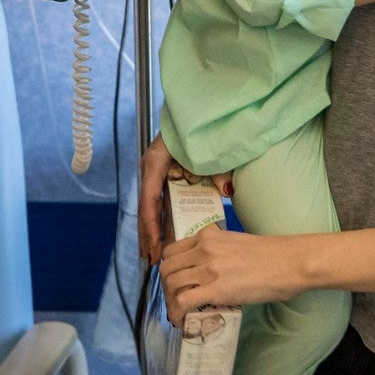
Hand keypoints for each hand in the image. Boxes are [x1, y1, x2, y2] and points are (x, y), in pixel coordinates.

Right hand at [137, 134, 230, 263]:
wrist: (198, 112)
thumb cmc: (202, 128)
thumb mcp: (210, 150)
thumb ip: (218, 170)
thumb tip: (228, 190)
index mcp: (156, 161)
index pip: (150, 199)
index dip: (151, 226)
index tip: (154, 248)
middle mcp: (150, 168)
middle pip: (146, 208)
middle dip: (148, 236)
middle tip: (153, 262)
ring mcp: (154, 172)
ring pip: (150, 207)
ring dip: (151, 231)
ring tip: (153, 257)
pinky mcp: (162, 175)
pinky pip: (159, 202)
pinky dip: (159, 220)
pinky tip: (161, 238)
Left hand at [159, 225, 303, 323]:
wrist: (290, 262)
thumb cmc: (271, 255)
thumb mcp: (235, 243)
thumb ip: (217, 252)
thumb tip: (210, 273)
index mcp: (208, 236)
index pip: (172, 251)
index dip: (170, 269)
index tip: (176, 282)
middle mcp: (203, 249)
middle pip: (167, 268)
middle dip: (167, 287)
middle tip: (177, 300)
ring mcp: (208, 268)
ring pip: (171, 284)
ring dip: (171, 301)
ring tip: (180, 313)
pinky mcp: (216, 289)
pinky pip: (183, 302)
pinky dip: (177, 313)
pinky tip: (182, 321)